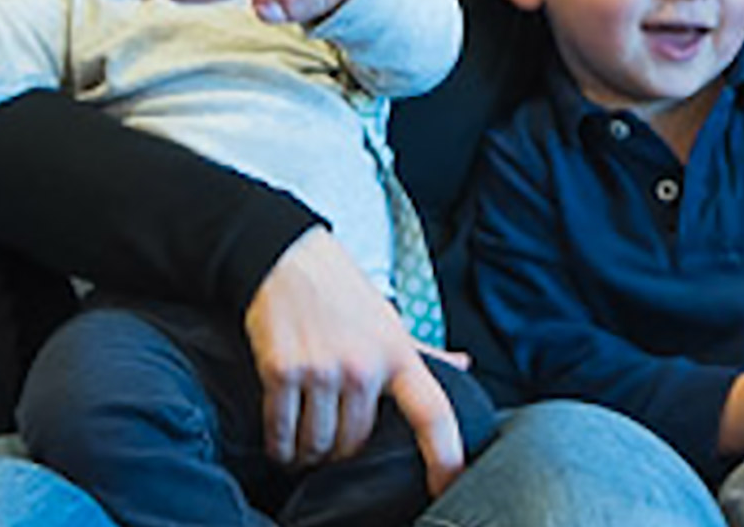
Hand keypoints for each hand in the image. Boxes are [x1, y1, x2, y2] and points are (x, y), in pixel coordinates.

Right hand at [244, 227, 465, 496]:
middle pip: (356, 444)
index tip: (447, 485)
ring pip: (319, 445)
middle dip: (341, 452)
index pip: (432, 414)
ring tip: (303, 446)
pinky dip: (280, 446)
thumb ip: (423, 350)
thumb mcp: (388, 317)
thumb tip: (463, 364)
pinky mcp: (282, 372)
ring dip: (308, 454)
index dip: (445, 457)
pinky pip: (282, 433)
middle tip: (330, 440)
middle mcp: (363, 365)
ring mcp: (322, 370)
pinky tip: (282, 442)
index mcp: (397, 353)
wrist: (284, 257)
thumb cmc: (340, 290)